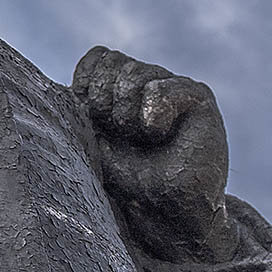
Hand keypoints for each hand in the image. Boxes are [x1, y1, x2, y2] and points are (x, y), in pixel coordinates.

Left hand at [72, 46, 240, 263]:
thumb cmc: (122, 179)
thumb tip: (73, 76)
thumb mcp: (88, 136)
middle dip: (103, 101)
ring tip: (141, 140)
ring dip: (125, 114)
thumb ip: (81, 101)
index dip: (87, 87)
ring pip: (133, 74)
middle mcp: (146, 84)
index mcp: (118, 89)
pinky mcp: (198, 97)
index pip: (97, 59)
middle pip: (112, 62)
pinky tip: (158, 134)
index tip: (94, 123)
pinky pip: (161, 89)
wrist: (161, 213)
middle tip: (121, 135)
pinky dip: (152, 115)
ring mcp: (172, 87)